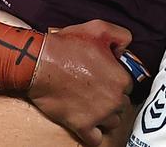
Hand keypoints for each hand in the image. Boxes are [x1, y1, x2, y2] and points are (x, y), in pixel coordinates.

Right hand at [27, 20, 132, 146]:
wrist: (38, 61)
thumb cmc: (66, 45)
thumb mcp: (97, 28)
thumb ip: (120, 35)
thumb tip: (127, 48)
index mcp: (120, 78)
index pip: (127, 85)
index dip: (114, 79)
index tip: (102, 75)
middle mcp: (115, 99)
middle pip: (121, 105)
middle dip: (110, 97)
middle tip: (93, 87)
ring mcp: (100, 115)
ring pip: (112, 122)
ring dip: (103, 115)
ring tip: (88, 102)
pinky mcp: (83, 126)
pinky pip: (96, 139)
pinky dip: (92, 132)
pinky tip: (86, 121)